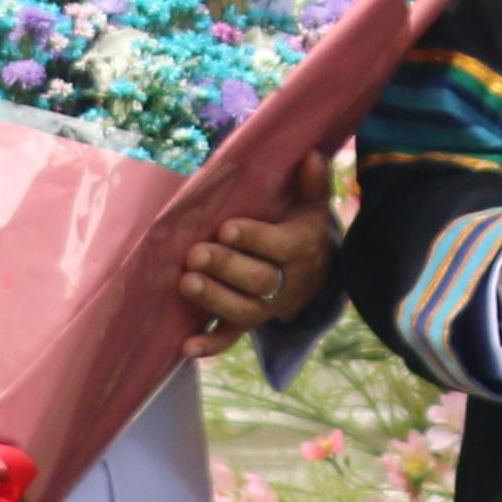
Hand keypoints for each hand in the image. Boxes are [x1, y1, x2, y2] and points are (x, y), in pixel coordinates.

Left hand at [183, 154, 334, 337]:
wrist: (316, 278)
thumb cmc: (303, 231)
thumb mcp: (312, 207)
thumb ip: (313, 184)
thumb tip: (311, 154)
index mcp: (301, 249)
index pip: (280, 246)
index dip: (254, 239)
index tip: (226, 228)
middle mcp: (287, 283)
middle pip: (260, 280)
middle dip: (226, 267)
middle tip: (195, 254)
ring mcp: (267, 307)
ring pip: (244, 310)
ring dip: (214, 299)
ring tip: (185, 283)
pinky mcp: (249, 324)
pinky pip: (231, 339)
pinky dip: (210, 345)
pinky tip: (186, 347)